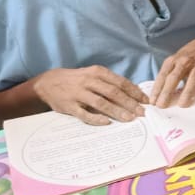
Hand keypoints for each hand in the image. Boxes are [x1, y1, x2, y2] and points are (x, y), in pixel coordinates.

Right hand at [33, 67, 147, 124]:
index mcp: (97, 72)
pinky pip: (84, 114)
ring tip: (130, 118)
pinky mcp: (70, 106)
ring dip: (117, 111)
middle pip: (114, 93)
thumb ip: (110, 83)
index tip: (146, 101)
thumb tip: (133, 93)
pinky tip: (107, 123)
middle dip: (130, 103)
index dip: (135, 92)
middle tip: (142, 113)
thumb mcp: (93, 75)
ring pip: (101, 103)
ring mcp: (79, 94)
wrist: (48, 83)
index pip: (120, 82)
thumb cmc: (77, 80)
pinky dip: (96, 118)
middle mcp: (89, 81)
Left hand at [153, 39, 194, 107]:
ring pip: (193, 79)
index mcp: (174, 61)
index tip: (153, 101)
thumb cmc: (187, 58)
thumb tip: (157, 95)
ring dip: (187, 92)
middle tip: (162, 105)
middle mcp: (186, 62)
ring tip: (182, 105)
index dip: (157, 89)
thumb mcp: (174, 62)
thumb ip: (167, 75)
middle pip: (175, 77)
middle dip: (167, 92)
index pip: (163, 76)